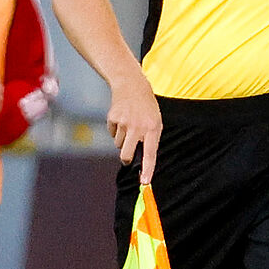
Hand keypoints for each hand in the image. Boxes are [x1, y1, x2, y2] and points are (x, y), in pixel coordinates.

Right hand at [108, 69, 161, 183]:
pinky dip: (116, 130)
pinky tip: (122, 119)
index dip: (147, 170)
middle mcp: (138, 127)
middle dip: (127, 160)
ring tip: (129, 125)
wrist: (132, 85)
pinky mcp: (113, 118)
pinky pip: (112, 134)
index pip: (150, 154)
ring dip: (123, 140)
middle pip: (126, 156)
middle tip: (129, 157)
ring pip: (119, 145)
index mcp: (152, 129)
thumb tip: (140, 162)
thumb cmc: (146, 108)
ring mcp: (124, 123)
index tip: (144, 182)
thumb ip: (150, 140)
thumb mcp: (155, 122)